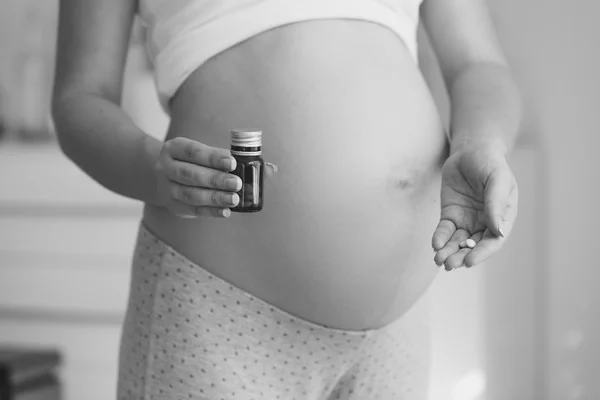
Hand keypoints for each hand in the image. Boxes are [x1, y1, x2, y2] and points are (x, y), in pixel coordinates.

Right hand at [154, 137, 276, 217]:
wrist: (163, 177)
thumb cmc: (195, 162)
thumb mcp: (206, 153)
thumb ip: (237, 158)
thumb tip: (271, 168)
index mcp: (174, 148)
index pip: (193, 151)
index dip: (213, 157)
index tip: (233, 162)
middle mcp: (166, 167)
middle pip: (191, 174)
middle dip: (216, 179)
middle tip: (237, 183)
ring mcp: (167, 188)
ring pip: (191, 194)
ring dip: (215, 197)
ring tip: (234, 199)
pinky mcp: (173, 206)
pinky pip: (193, 210)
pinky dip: (211, 211)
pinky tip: (226, 212)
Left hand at [432, 147, 517, 269]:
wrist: (470, 150)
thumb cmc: (490, 163)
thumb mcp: (497, 179)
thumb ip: (496, 203)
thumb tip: (498, 231)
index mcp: (503, 217)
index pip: (493, 241)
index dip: (482, 253)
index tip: (469, 262)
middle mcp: (485, 223)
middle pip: (474, 246)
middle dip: (461, 256)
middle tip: (449, 265)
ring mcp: (467, 220)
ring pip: (458, 242)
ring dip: (449, 252)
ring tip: (439, 260)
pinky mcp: (451, 215)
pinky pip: (445, 230)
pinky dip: (440, 238)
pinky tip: (435, 245)